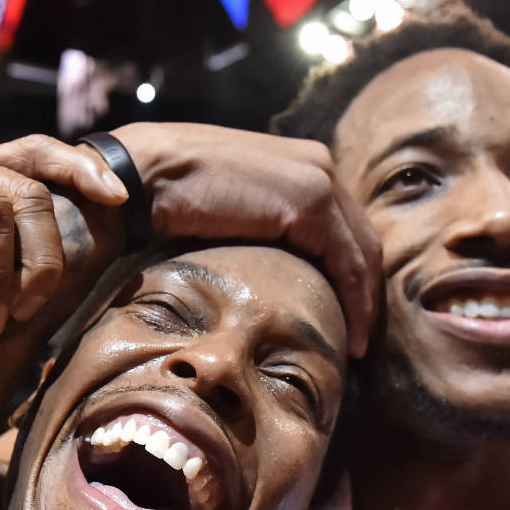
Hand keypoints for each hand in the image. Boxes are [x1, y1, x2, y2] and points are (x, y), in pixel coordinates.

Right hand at [111, 122, 379, 357]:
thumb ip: (255, 227)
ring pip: (362, 252)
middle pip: (359, 238)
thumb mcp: (225, 211)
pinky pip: (349, 263)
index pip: (342, 224)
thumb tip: (266, 271)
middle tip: (361, 336)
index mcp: (298, 163)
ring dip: (364, 303)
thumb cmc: (166, 198)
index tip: (347, 315)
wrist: (144, 176)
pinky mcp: (310, 201)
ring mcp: (317, 178)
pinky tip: (352, 338)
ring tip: (357, 346)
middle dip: (364, 289)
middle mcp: (316, 163)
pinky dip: (356, 303)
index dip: (349, 272)